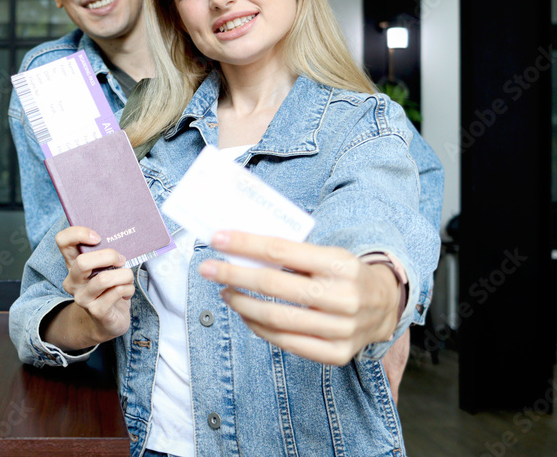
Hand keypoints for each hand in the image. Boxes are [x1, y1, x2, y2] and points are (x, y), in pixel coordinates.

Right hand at [54, 226, 134, 344]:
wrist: (109, 320)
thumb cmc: (109, 287)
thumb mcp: (104, 267)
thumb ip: (105, 253)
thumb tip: (120, 239)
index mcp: (73, 264)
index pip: (62, 241)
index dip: (78, 233)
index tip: (98, 237)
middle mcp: (73, 281)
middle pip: (82, 262)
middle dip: (108, 256)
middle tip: (121, 259)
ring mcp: (83, 297)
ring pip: (104, 279)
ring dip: (124, 274)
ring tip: (128, 276)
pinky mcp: (97, 310)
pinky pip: (117, 292)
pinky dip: (128, 288)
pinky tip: (127, 291)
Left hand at [198, 230, 400, 365]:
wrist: (385, 305)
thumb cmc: (343, 274)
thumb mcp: (327, 253)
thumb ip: (291, 253)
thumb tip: (240, 247)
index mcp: (341, 264)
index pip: (281, 251)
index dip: (245, 244)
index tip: (217, 239)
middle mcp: (344, 297)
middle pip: (273, 285)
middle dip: (233, 275)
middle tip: (208, 269)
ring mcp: (342, 329)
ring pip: (275, 317)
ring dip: (241, 303)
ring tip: (225, 292)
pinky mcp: (336, 353)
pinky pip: (285, 341)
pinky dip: (258, 327)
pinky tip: (245, 313)